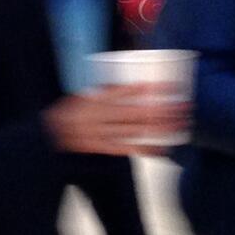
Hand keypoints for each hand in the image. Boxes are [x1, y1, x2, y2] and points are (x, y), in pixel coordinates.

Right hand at [43, 85, 188, 156]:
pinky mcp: (105, 148)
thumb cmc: (69, 112)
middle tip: (182, 104)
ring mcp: (103, 134)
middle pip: (135, 113)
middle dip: (161, 109)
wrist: (52, 135)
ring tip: (180, 121)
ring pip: (136, 130)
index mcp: (94, 101)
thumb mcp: (83, 94)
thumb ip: (106, 90)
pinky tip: (163, 148)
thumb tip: (129, 84)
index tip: (160, 85)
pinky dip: (146, 149)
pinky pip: (128, 149)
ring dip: (159, 127)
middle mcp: (100, 117)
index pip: (120, 92)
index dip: (141, 90)